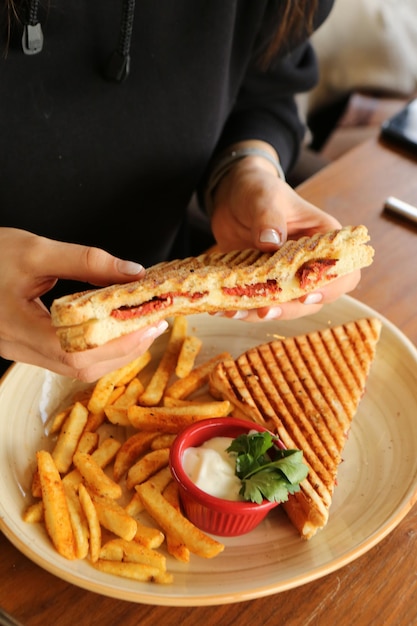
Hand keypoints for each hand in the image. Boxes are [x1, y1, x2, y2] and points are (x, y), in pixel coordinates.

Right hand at [0, 228, 167, 380]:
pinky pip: (66, 358)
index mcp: (19, 327)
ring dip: (112, 352)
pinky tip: (111, 331)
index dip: (119, 343)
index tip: (150, 323)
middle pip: (82, 366)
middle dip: (124, 350)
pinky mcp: (24, 346)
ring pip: (75, 367)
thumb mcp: (35, 250)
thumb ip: (85, 261)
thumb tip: (131, 273)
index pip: (78, 351)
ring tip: (140, 328)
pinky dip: (95, 349)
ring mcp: (21, 351)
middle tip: (155, 325)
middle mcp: (19, 348)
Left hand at [209, 143, 360, 320]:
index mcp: (324, 240)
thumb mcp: (264, 196)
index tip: (306, 294)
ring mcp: (285, 277)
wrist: (231, 196)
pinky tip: (224, 309)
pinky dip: (242, 309)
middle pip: (313, 298)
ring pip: (284, 306)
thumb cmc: (258, 189)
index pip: (343, 270)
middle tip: (265, 311)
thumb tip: (271, 241)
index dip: (330, 287)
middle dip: (289, 309)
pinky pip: (258, 303)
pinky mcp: (262, 284)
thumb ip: (269, 216)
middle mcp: (309, 263)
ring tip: (235, 311)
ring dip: (261, 313)